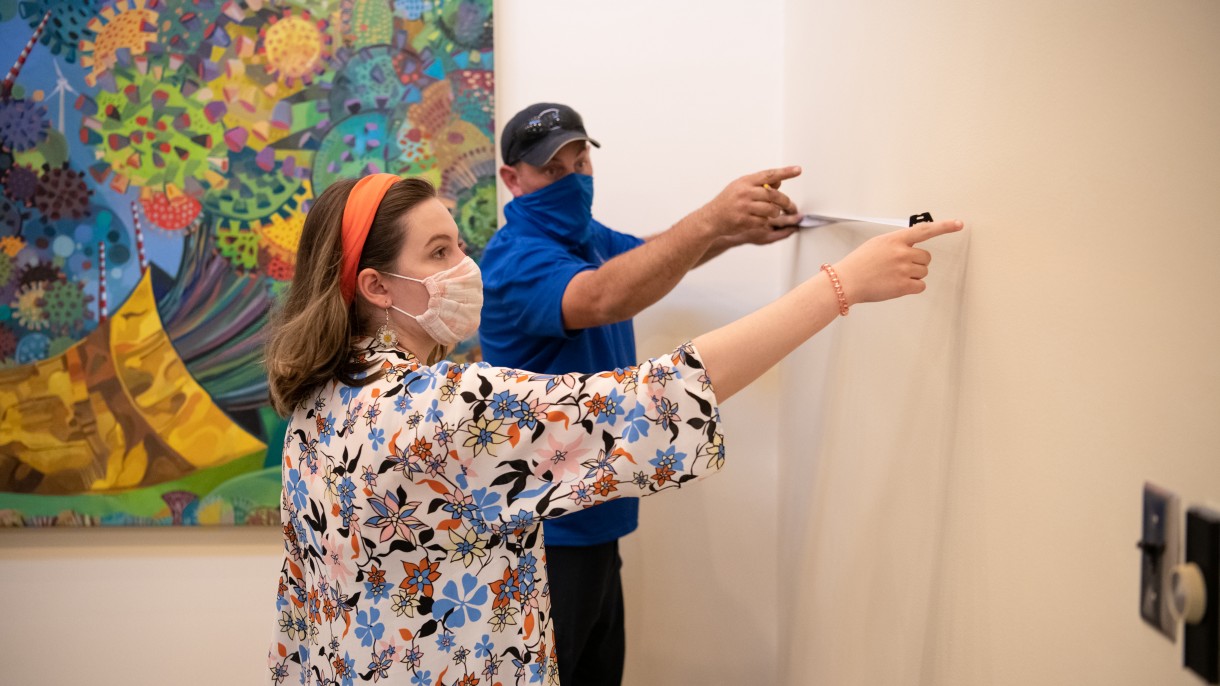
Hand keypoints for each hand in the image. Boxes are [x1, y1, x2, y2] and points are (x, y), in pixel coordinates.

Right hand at [695, 166, 802, 236]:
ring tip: (771, 213)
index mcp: (745, 182)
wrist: (711, 218)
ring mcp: (744, 208)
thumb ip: (759, 184)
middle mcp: (745, 193)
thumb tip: (778, 181)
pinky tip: (758, 219)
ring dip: (775, 213)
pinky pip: (764, 221)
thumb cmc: (728, 201)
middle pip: (774, 195)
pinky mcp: (745, 221)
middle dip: (784, 201)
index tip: (798, 170)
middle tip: (788, 204)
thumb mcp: (740, 187)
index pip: (769, 175)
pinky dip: (765, 221)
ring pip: (771, 210)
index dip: (785, 172)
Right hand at [831, 220, 964, 305]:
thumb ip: (896, 243)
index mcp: (895, 239)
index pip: (925, 230)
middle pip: (926, 258)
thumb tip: (910, 246)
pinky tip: (897, 285)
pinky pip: (920, 286)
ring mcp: (903, 269)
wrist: (846, 281)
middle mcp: (901, 252)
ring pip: (923, 272)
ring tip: (894, 276)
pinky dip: (912, 287)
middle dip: (917, 262)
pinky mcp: (903, 286)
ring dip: (913, 275)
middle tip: (900, 267)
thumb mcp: (876, 244)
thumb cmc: (858, 264)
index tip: (958, 225)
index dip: (944, 227)